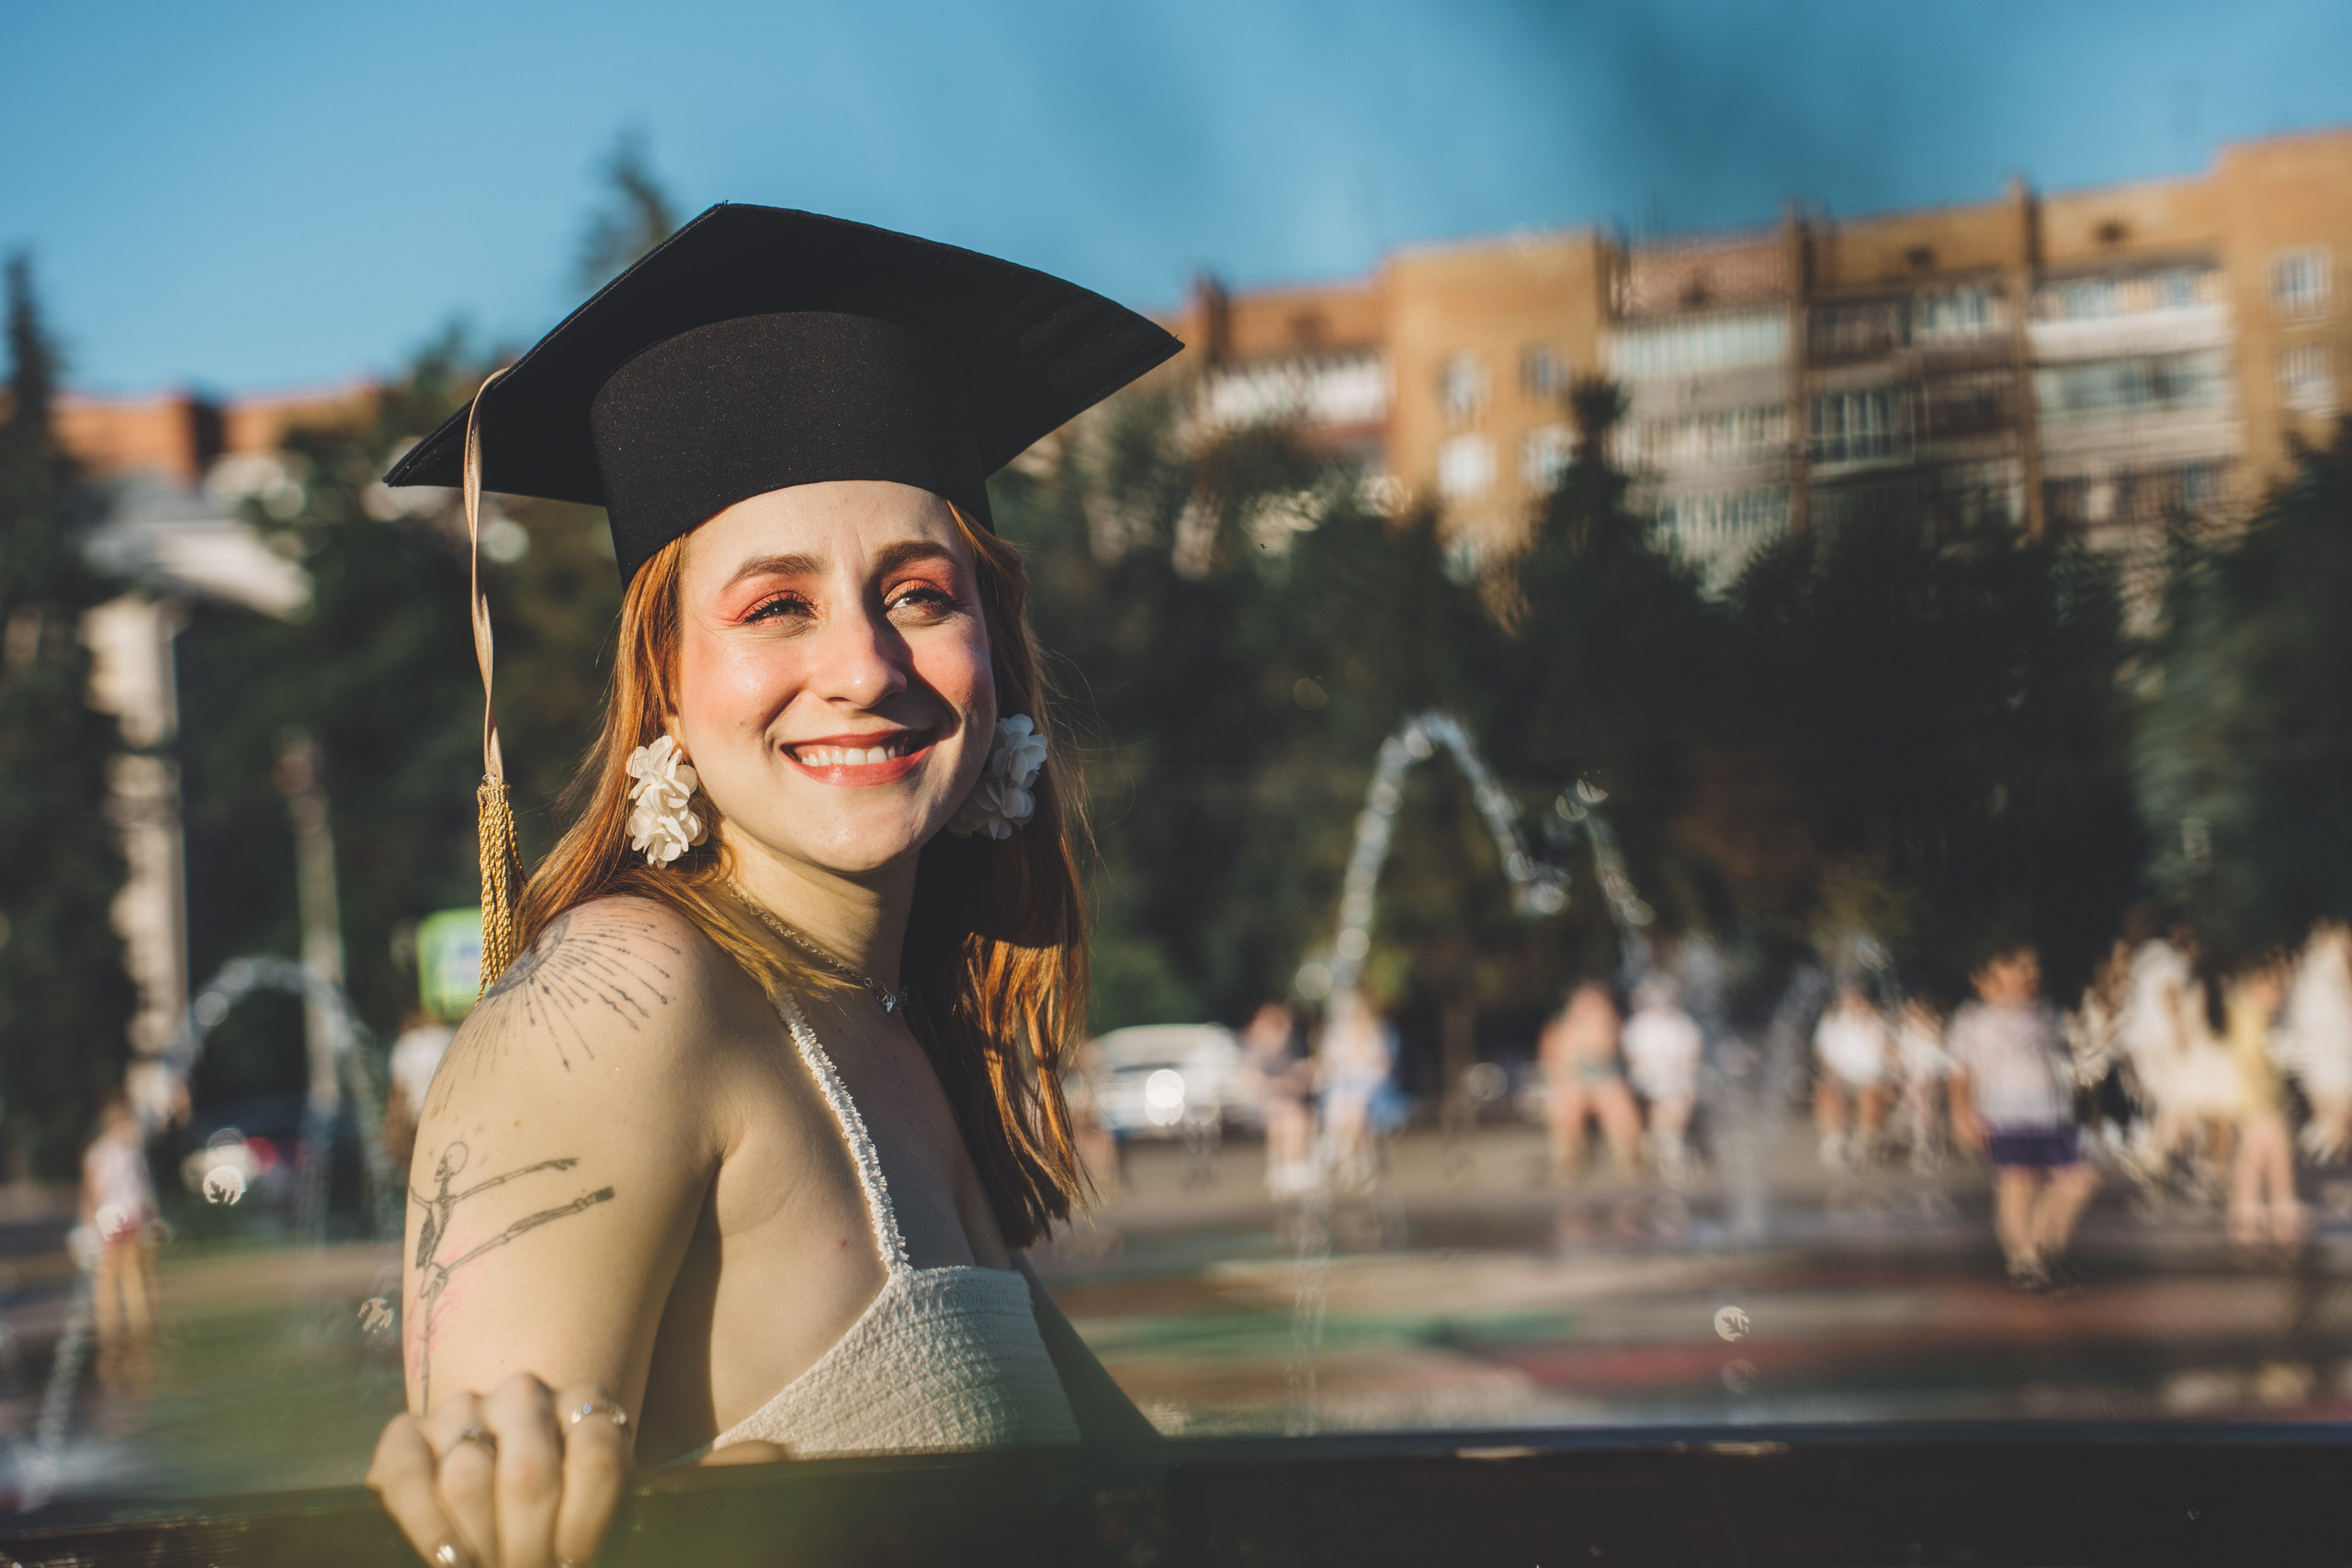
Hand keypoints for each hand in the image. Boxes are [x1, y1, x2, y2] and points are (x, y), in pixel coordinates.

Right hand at [368, 1374, 631, 1567]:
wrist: (489, 1471)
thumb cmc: (550, 1502)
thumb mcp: (582, 1502)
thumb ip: (582, 1523)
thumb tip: (566, 1565)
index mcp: (582, 1402)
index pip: (596, 1458)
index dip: (585, 1524)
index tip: (573, 1564)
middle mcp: (522, 1397)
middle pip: (530, 1476)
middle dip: (527, 1548)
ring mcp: (460, 1409)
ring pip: (468, 1481)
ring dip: (480, 1545)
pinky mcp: (405, 1433)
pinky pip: (409, 1479)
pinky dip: (428, 1528)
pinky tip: (448, 1561)